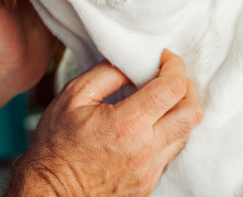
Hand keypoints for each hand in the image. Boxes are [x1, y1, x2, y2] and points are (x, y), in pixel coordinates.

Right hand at [3, 50, 203, 196]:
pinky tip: (151, 124)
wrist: (50, 192)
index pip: (173, 88)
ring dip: (180, 110)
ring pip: (186, 133)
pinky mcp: (149, 183)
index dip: (175, 65)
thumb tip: (134, 64)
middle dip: (187, 86)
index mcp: (127, 124)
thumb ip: (107, 73)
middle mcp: (146, 149)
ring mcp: (150, 170)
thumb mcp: (73, 97)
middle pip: (192, 111)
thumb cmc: (55, 145)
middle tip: (170, 76)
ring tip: (161, 99)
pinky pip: (172, 151)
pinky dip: (169, 132)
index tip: (165, 58)